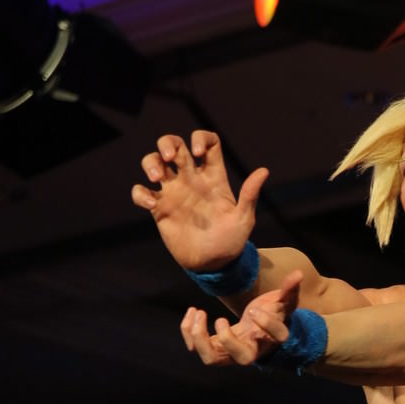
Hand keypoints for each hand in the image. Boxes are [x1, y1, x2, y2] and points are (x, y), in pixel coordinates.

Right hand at [132, 131, 267, 275]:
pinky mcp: (159, 209)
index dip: (200, 138)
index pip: (207, 143)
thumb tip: (263, 171)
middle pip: (175, 144)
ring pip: (154, 162)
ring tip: (156, 177)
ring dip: (150, 162)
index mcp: (213, 176)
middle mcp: (191, 179)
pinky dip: (140, 194)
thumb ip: (249, 195)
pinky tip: (151, 204)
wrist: (213, 265)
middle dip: (168, 143)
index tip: (197, 152)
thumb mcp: (243, 219)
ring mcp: (173, 192)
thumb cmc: (231, 241)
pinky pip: (141, 192)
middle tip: (171, 158)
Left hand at [180, 272, 301, 367]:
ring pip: (212, 359)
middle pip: (242, 358)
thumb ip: (290, 289)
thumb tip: (298, 273)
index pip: (275, 338)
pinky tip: (192, 312)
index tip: (254, 309)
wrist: (261, 333)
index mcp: (271, 338)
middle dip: (228, 340)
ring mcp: (231, 352)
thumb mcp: (284, 302)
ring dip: (200, 338)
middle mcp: (252, 350)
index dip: (266, 324)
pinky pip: (198, 348)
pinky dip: (189, 332)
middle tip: (219, 319)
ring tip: (198, 312)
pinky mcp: (216, 348)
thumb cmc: (274, 316)